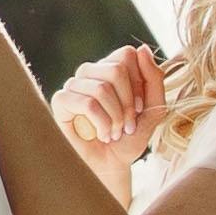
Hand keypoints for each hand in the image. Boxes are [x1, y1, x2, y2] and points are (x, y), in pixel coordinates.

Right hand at [54, 42, 166, 202]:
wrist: (109, 166)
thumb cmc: (129, 138)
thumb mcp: (152, 111)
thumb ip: (154, 80)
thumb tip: (143, 48)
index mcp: (112, 67)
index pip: (128, 54)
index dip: (139, 84)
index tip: (138, 109)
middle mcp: (91, 71)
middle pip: (117, 69)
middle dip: (128, 103)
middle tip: (127, 125)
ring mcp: (74, 84)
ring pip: (102, 88)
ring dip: (116, 117)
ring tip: (115, 132)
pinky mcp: (61, 101)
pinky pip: (87, 103)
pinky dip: (102, 123)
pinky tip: (102, 134)